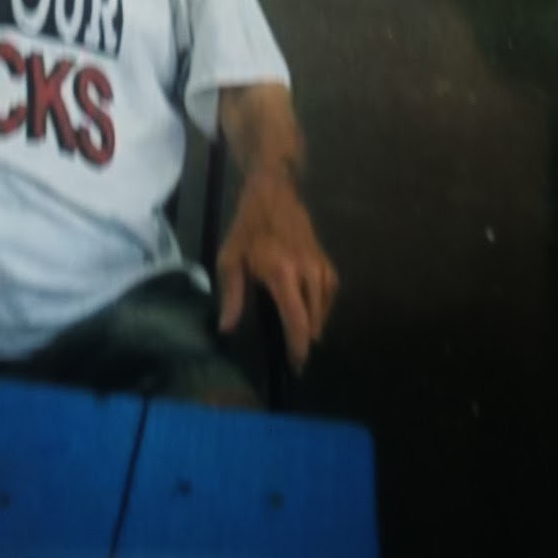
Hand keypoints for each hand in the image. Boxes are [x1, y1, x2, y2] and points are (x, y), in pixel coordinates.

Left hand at [216, 172, 338, 372]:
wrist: (274, 193)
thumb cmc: (248, 226)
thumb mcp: (231, 258)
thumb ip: (232, 295)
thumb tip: (227, 328)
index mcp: (282, 273)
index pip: (297, 320)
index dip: (298, 346)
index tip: (296, 365)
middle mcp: (306, 272)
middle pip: (314, 319)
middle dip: (306, 340)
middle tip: (295, 356)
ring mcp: (319, 265)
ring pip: (325, 307)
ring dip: (315, 325)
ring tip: (302, 337)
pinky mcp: (326, 260)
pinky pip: (330, 292)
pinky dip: (323, 306)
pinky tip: (311, 312)